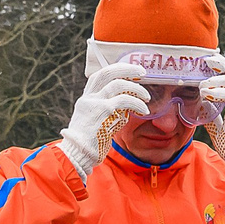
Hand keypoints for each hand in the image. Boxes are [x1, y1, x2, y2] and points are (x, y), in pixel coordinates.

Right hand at [57, 61, 150, 175]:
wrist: (78, 154)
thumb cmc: (90, 142)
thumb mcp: (97, 120)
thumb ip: (109, 109)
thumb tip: (128, 101)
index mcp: (87, 98)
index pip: (100, 75)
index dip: (117, 69)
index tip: (132, 72)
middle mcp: (89, 97)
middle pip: (108, 72)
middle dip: (128, 69)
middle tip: (143, 72)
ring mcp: (95, 103)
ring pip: (119, 84)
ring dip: (137, 89)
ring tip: (147, 97)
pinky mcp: (103, 112)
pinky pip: (125, 100)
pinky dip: (137, 103)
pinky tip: (144, 110)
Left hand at [201, 55, 224, 189]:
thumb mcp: (218, 130)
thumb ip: (210, 117)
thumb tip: (197, 106)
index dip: (220, 66)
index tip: (204, 60)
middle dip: (223, 64)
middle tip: (205, 60)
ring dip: (220, 78)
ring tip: (203, 82)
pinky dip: (223, 92)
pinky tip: (209, 93)